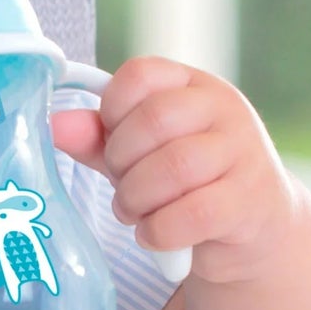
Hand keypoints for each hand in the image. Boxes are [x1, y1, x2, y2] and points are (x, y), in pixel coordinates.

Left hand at [51, 56, 297, 284]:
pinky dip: (160, 230)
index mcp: (193, 85)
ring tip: (132, 211)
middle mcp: (224, 110)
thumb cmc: (188, 182)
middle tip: (119, 184)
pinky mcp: (251, 202)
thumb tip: (56, 126)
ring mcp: (244, 153)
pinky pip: (194, 213)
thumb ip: (99, 137)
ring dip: (137, 198)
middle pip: (154, 120)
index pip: (140, 74)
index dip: (112, 110)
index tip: (111, 140)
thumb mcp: (141, 152)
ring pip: (175, 167)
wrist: (255, 228)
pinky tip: (154, 235)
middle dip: (120, 160)